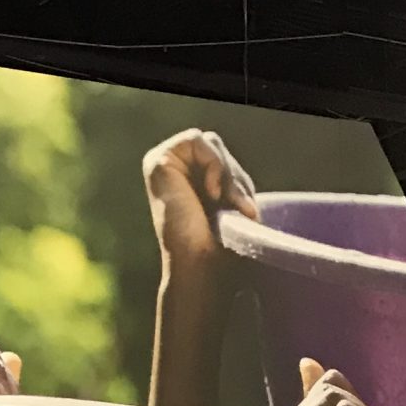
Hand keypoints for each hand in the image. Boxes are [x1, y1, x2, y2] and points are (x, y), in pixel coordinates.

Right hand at [143, 127, 257, 273]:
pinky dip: (214, 164)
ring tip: (226, 203)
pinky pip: (197, 140)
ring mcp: (160, 163)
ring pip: (211, 142)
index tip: (247, 209)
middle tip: (243, 209)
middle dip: (234, 176)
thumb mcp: (230, 200)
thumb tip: (246, 173)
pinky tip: (212, 193)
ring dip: (227, 173)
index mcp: (183, 177)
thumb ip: (230, 177)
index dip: (237, 177)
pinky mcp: (157, 162)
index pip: (220, 154)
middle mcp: (170, 168)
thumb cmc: (216, 242)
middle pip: (216, 146)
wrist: (199, 265)